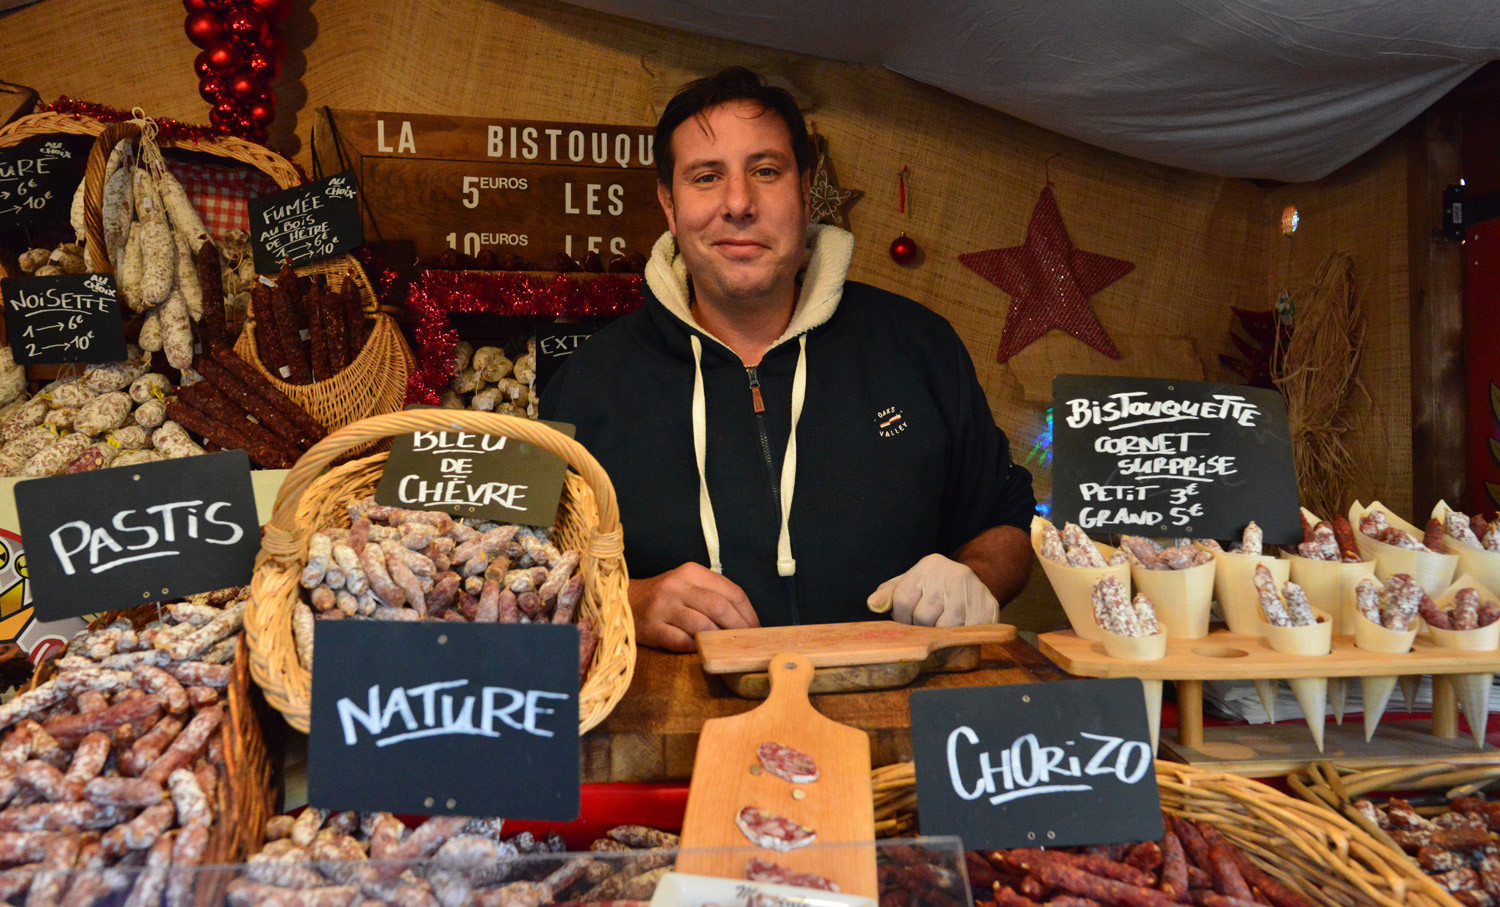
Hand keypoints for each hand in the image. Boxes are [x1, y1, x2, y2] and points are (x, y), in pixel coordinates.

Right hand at [628, 562, 760, 651]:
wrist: (626, 601)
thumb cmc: (666, 596)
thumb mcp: (689, 584)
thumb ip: (714, 595)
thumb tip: (747, 620)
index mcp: (692, 572)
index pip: (731, 591)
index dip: (749, 613)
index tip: (756, 628)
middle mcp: (677, 586)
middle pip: (720, 608)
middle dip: (739, 628)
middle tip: (748, 642)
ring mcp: (663, 607)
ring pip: (702, 626)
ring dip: (719, 640)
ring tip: (728, 649)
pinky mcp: (653, 628)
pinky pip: (681, 642)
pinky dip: (697, 648)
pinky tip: (705, 651)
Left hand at [867, 553, 999, 626]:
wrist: (976, 582)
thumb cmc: (935, 586)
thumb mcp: (910, 582)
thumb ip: (889, 593)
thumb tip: (873, 605)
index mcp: (928, 566)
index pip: (902, 600)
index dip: (901, 618)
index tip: (907, 622)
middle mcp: (952, 575)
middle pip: (923, 617)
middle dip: (920, 628)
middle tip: (925, 627)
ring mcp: (972, 592)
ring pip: (944, 629)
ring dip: (938, 636)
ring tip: (939, 630)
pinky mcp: (988, 609)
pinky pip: (965, 636)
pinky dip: (958, 641)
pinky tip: (956, 635)